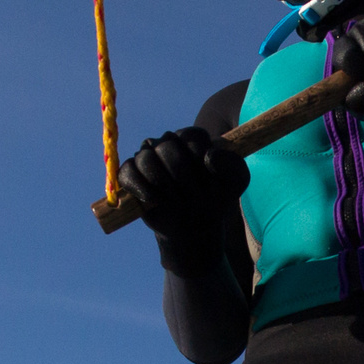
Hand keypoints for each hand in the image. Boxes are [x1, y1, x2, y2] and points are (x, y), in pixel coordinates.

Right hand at [118, 128, 248, 240]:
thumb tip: (210, 157)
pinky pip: (127, 172)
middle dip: (182, 176)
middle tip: (193, 196)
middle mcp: (167, 142)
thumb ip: (233, 166)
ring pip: (146, 158)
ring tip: (175, 201)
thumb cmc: (215, 199)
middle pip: (167, 147)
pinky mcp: (130, 174)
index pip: (192, 136)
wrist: (194, 227)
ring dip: (162, 184)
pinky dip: (139, 187)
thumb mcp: (236, 183)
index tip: (210, 182)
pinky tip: (153, 200)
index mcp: (192, 138)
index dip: (200, 161)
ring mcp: (147, 157)